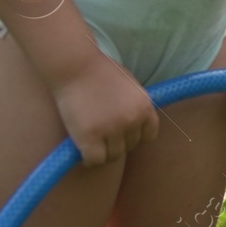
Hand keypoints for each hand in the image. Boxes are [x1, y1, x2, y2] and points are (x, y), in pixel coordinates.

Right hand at [51, 53, 158, 167]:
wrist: (77, 66)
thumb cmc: (100, 71)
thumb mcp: (131, 86)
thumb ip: (135, 105)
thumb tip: (136, 123)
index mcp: (145, 107)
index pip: (149, 135)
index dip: (135, 135)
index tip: (122, 133)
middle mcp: (132, 120)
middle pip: (129, 146)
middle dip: (117, 142)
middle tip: (102, 136)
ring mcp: (112, 129)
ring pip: (113, 156)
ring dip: (103, 152)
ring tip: (93, 143)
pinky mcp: (90, 137)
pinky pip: (95, 160)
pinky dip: (89, 159)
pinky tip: (84, 150)